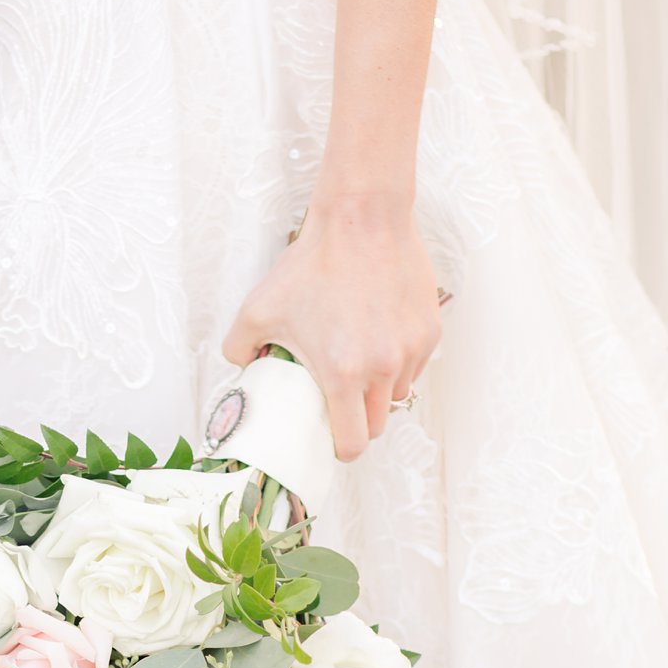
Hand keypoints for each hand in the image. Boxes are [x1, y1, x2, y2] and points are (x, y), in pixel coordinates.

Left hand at [222, 194, 441, 461]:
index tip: (333, 439)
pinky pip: (414, 364)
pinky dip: (398, 362)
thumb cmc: (312, 264)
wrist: (362, 219)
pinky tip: (379, 337)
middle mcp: (383, 368)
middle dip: (359, 421)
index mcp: (344, 374)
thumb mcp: (259, 308)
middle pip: (378, 425)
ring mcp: (410, 350)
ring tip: (359, 365)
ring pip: (398, 394)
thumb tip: (239, 366)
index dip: (342, 447)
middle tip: (341, 402)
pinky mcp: (429, 330)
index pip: (354, 443)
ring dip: (379, 391)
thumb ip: (238, 346)